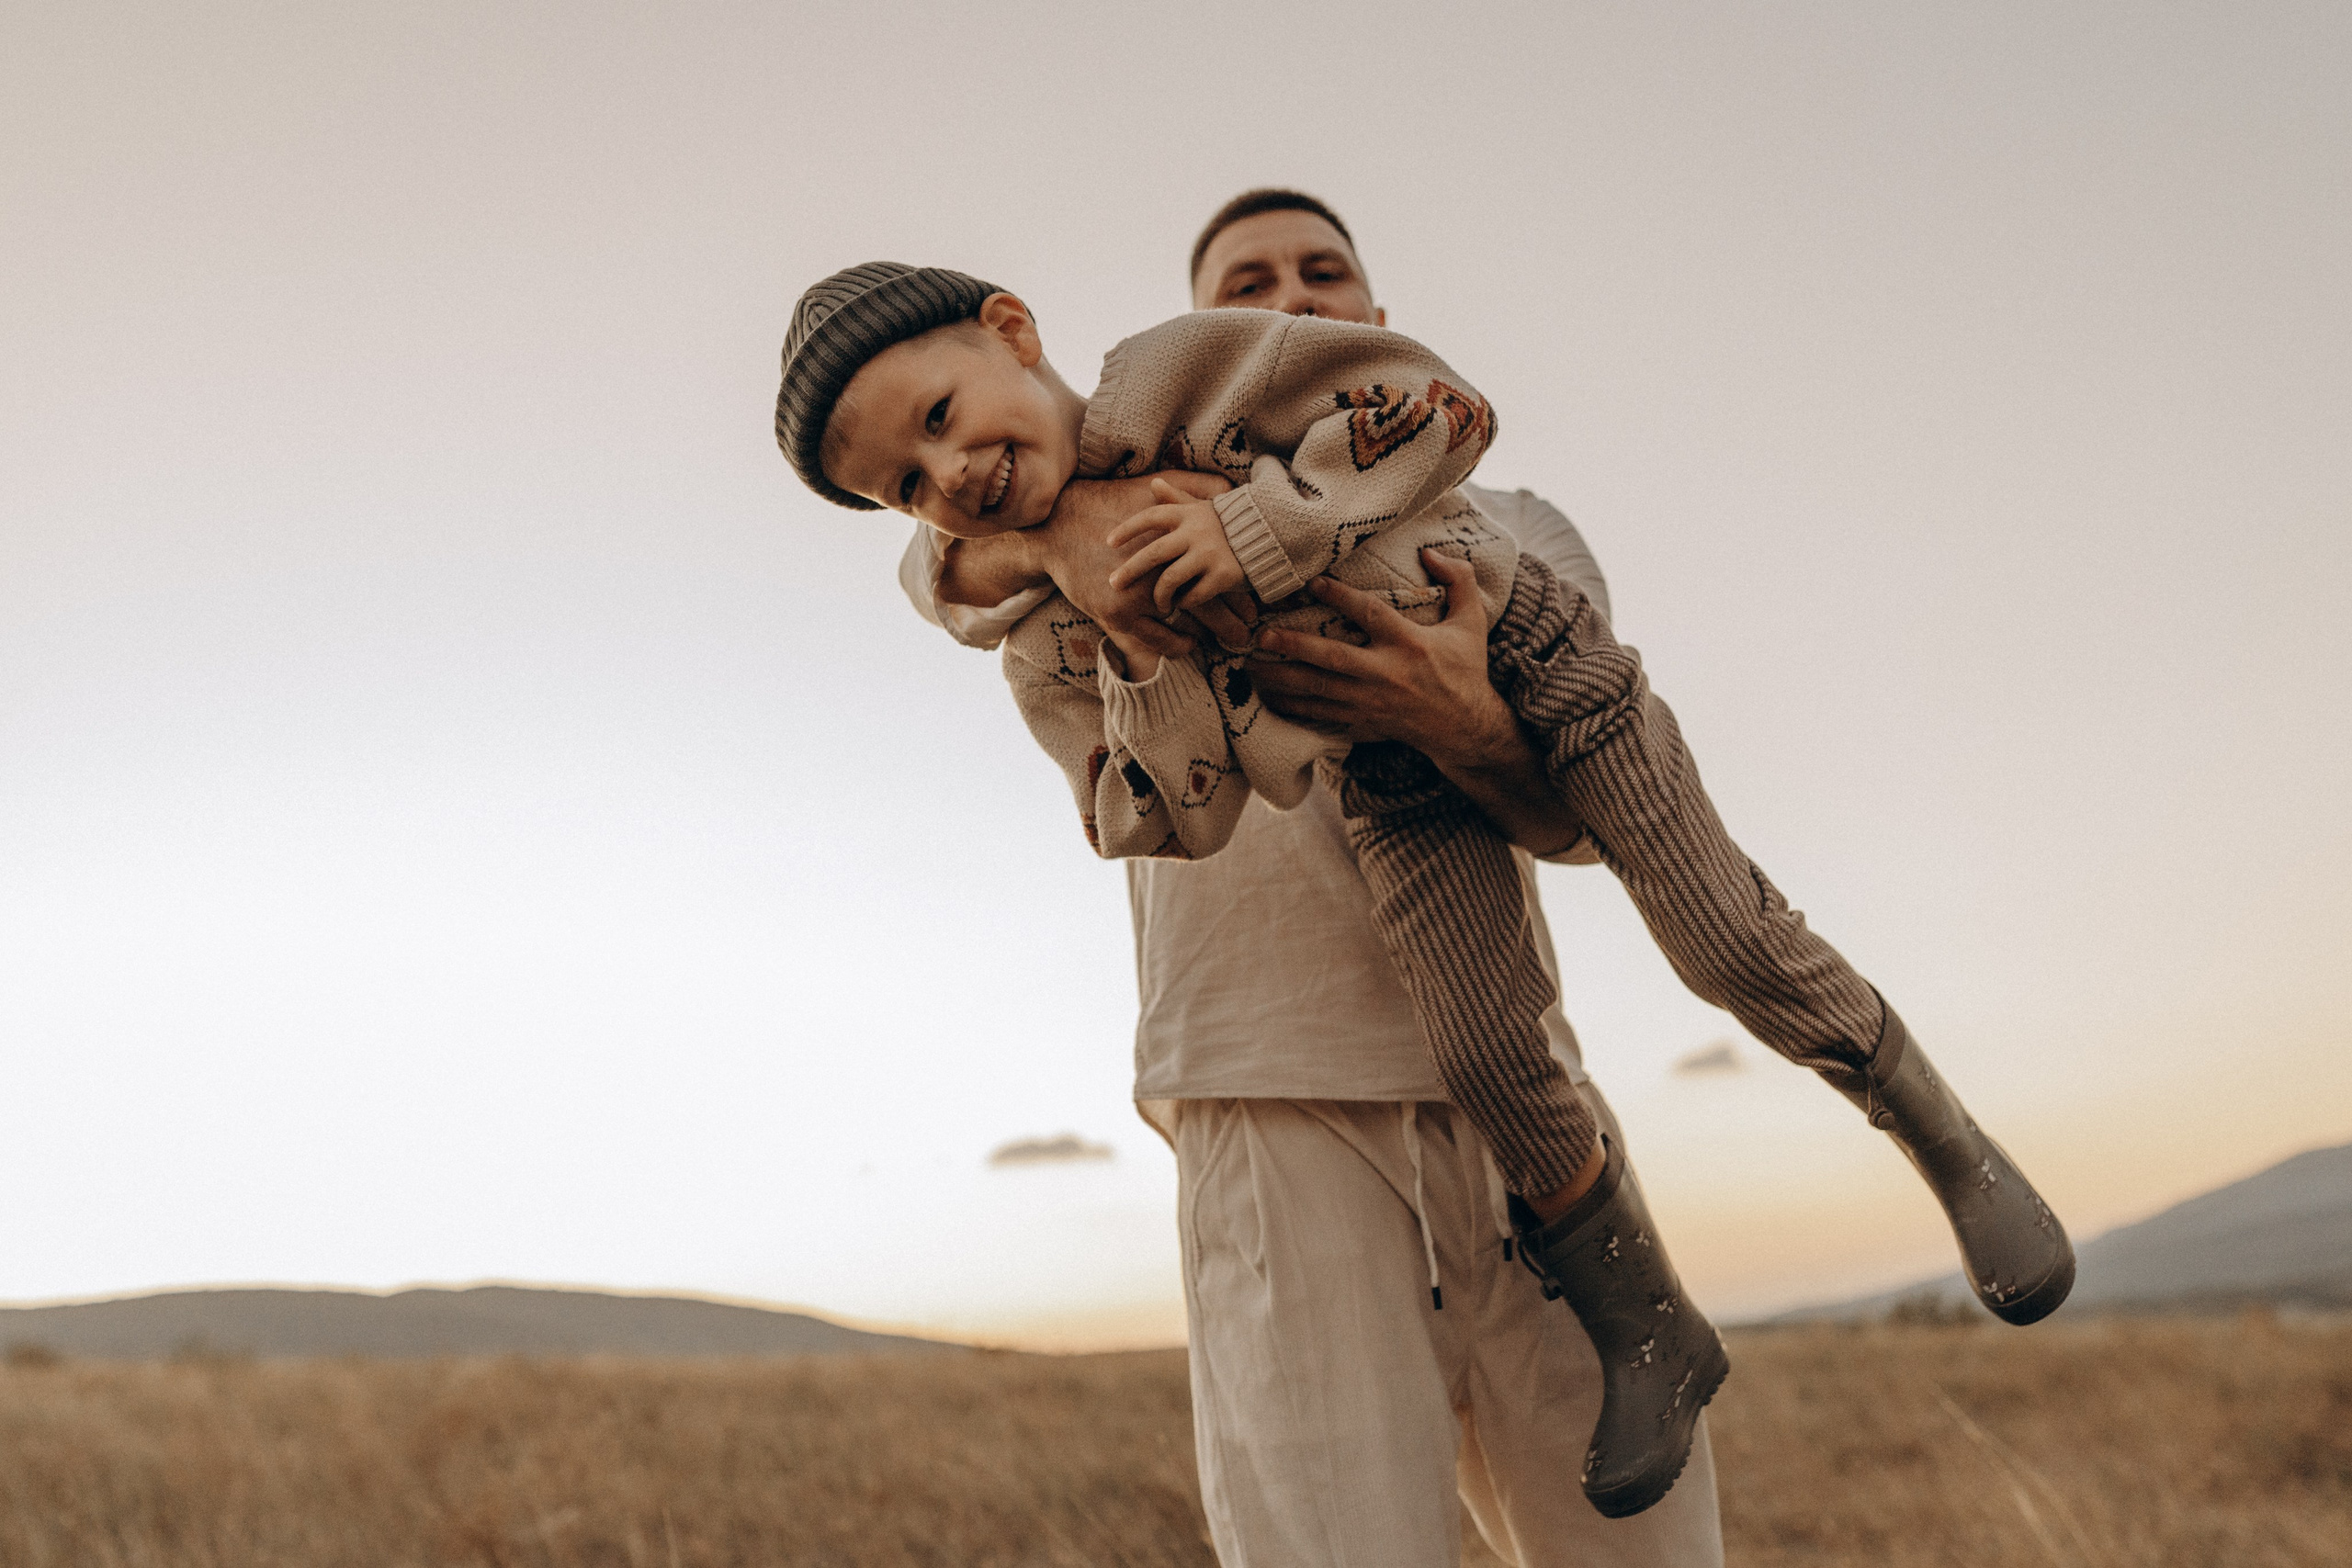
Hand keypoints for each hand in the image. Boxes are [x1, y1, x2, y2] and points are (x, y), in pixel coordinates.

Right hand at [1033, 472, 1234, 657]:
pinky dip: (1175, 645)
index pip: (1216, 572)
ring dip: (1206, 636)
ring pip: (1184, 625)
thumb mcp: (1149, 490)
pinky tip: (1188, 645)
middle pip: (1208, 604)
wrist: (1058, 526)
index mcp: (1172, 544)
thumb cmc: (1106, 504)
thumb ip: (1191, 488)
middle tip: (1247, 632)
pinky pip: (1156, 640)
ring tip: (1225, 641)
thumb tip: (1228, 489)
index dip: (1239, 589)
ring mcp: (1138, 598)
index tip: (1254, 602)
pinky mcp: (1117, 615)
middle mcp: (1159, 572)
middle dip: (1232, 621)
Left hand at [1106, 479, 1251, 617]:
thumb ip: (1176, 498)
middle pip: (1153, 554)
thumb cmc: (1229, 524)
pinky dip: (1184, 603)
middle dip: (1130, 571)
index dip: (1127, 529)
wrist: (1271, 537)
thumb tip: (1154, 484)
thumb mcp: (1202, 507)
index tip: (1109, 542)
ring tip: (1159, 604)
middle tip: (1114, 584)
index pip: (1150, 517)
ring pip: (1170, 580)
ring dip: (1160, 596)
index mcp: (1187, 514)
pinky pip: (1193, 595)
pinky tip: (1182, 605)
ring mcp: (1209, 555)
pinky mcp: (1223, 576)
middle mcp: (1195, 532)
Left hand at [1248, 549, 1515, 762]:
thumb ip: (1460, 580)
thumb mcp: (1472, 621)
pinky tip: (1267, 697)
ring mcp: (1371, 702)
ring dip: (1282, 678)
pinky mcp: (1362, 721)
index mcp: (1410, 644)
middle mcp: (1386, 674)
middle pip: (1333, 658)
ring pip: (1318, 690)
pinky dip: (1292, 707)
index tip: (1312, 582)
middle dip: (1295, 647)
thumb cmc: (1465, 669)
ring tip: (1250, 665)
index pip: (1370, 615)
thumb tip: (1431, 552)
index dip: (1341, 597)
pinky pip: (1320, 714)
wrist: (1464, 727)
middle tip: (1261, 636)